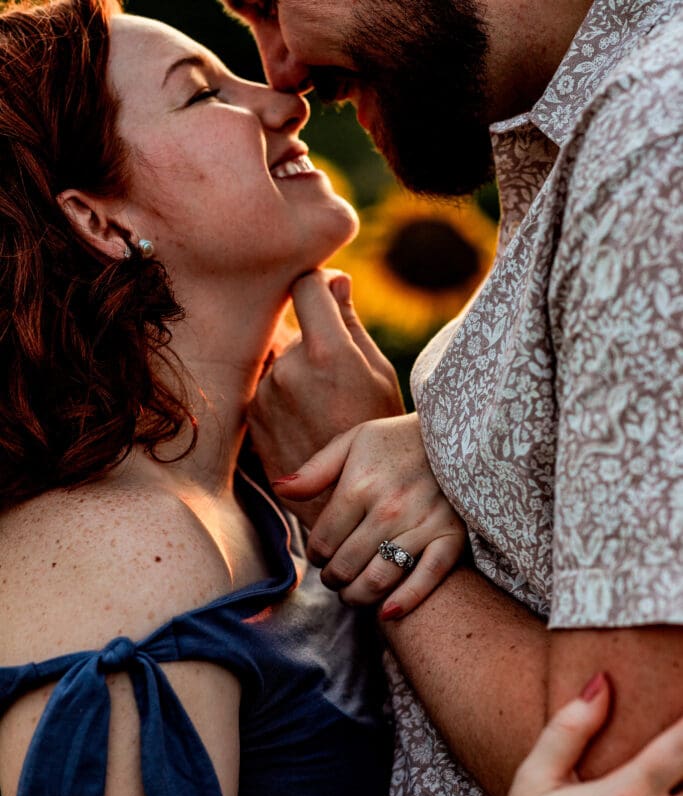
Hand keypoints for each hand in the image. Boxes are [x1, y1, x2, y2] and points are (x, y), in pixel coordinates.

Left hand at [248, 270, 403, 522]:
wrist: (346, 504)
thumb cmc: (375, 436)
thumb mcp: (377, 376)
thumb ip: (350, 323)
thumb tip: (335, 279)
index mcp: (326, 354)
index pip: (305, 286)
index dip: (318, 285)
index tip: (329, 295)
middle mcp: (287, 370)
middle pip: (292, 328)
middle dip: (312, 342)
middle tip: (338, 380)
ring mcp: (264, 396)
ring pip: (279, 361)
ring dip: (297, 372)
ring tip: (326, 411)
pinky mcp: (253, 418)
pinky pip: (268, 390)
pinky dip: (285, 399)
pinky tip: (309, 426)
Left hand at [273, 413, 466, 615]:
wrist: (459, 437)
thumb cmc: (397, 441)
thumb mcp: (353, 442)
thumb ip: (315, 470)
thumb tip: (279, 490)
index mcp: (360, 486)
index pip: (324, 542)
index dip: (316, 555)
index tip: (321, 555)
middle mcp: (389, 509)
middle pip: (347, 565)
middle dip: (334, 579)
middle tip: (335, 578)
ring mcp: (422, 526)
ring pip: (379, 580)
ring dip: (358, 596)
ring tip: (353, 594)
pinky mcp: (451, 538)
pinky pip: (425, 580)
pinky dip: (405, 602)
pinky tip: (387, 613)